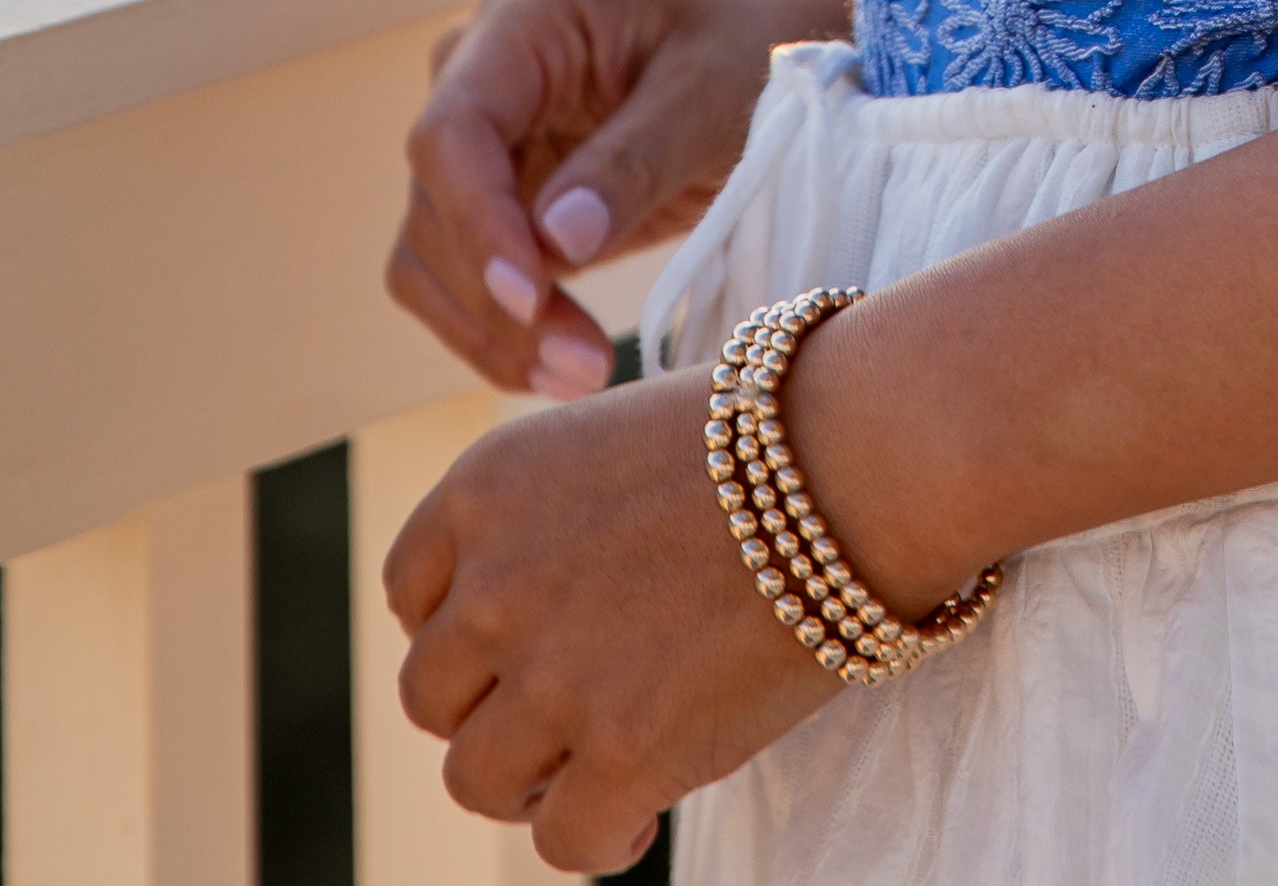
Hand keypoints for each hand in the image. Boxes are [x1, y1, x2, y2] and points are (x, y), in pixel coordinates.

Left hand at [385, 360, 827, 870]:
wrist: (864, 459)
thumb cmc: (769, 438)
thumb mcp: (614, 441)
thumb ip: (550, 520)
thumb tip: (527, 611)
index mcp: (489, 486)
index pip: (410, 591)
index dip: (462, 627)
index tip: (517, 642)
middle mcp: (496, 582)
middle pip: (431, 695)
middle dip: (494, 707)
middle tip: (567, 709)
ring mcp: (553, 675)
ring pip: (477, 780)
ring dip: (533, 780)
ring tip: (601, 763)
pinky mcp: (622, 753)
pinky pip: (562, 844)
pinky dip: (597, 839)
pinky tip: (641, 811)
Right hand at [388, 0, 845, 397]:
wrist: (778, 33)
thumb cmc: (753, 38)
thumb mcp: (713, 88)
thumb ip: (637, 158)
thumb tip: (555, 243)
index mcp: (524, 18)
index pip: (453, 131)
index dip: (476, 220)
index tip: (533, 295)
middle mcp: (482, 75)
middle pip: (436, 205)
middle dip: (496, 297)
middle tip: (584, 367)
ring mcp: (486, 141)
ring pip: (433, 256)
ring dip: (492, 332)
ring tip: (582, 377)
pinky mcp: (504, 199)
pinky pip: (469, 280)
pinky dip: (505, 332)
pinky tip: (564, 369)